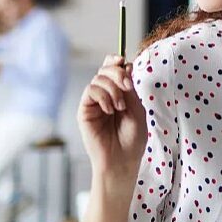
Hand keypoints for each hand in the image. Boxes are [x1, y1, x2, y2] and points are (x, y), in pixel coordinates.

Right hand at [77, 55, 146, 186]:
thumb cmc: (132, 139)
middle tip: (127, 87)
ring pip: (98, 78)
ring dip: (112, 89)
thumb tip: (125, 65)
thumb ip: (130, 88)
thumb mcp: (137, 109)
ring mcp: (94, 102)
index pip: (113, 68)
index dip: (117, 61)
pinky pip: (90, 91)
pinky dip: (102, 96)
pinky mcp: (84, 110)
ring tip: (120, 107)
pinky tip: (109, 110)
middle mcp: (105, 95)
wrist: (122, 160)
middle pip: (105, 69)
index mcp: (118, 93)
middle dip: (117, 73)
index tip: (125, 63)